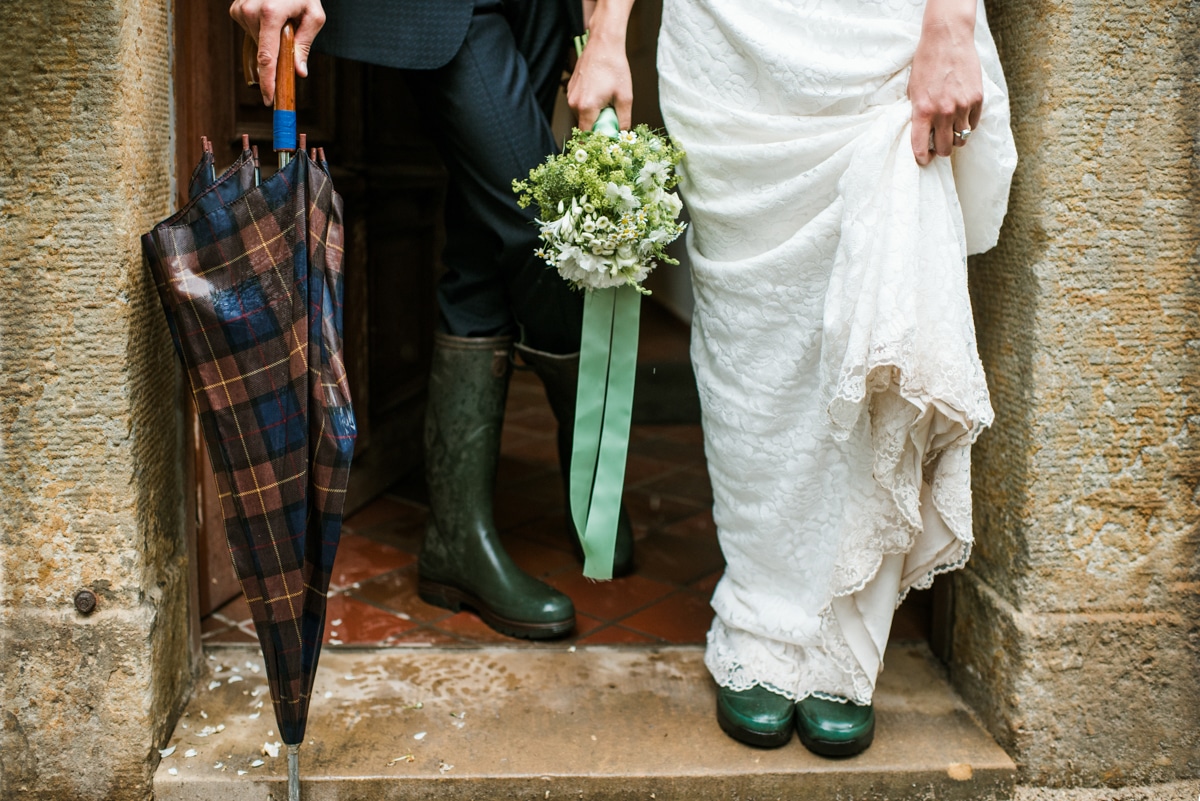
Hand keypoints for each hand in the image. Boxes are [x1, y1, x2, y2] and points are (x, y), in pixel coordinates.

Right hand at [230, 0, 325, 105]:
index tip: (269, 100)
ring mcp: (240, 9)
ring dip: (271, 39)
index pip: (266, 58)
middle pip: (263, 52)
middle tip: (291, 39)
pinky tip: (271, 16)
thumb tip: (299, 73)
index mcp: (270, 13)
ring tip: (282, 19)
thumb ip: (304, 45)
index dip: (268, 82)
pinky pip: (250, 31)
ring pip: (257, 42)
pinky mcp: (236, 9)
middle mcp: (250, 10)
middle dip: (278, 55)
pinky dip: (262, 30)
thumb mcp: (314, 16)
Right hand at [567, 0, 634, 129]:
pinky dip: (590, 105)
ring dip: (594, 115)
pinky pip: (579, 105)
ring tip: (607, 102)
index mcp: (587, 108)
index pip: (586, 137)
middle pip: (585, 127)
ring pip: (582, 116)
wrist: (603, 44)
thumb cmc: (615, 67)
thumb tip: (622, 135)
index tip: (605, 143)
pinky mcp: (570, 89)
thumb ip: (623, 120)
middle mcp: (574, 104)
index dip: (596, 142)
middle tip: (612, 118)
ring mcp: (570, 96)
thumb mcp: (625, 97)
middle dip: (598, 127)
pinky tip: (600, 93)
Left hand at [907, 1, 981, 164]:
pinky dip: (967, 125)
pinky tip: (961, 117)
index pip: (920, 147)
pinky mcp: (977, 99)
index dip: (922, 158)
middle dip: (940, 150)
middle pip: (945, 148)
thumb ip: (918, 112)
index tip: (923, 159)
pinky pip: (973, 124)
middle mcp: (943, 112)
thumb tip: (921, 132)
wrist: (947, 39)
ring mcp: (962, 106)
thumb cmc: (926, 63)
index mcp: (923, 111)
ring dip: (955, 138)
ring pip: (961, 139)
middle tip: (938, 145)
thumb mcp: (913, 90)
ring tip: (950, 131)